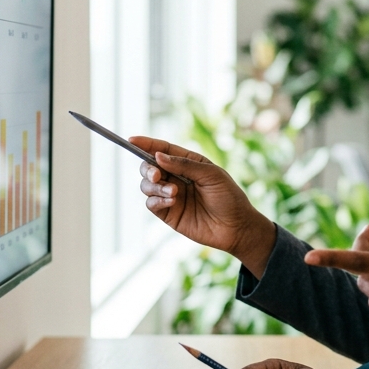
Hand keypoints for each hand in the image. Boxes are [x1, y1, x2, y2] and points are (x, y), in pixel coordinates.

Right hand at [132, 136, 275, 276]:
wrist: (236, 228)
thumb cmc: (229, 197)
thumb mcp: (211, 175)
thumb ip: (184, 165)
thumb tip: (158, 156)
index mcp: (189, 163)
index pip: (163, 150)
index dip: (147, 144)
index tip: (132, 140)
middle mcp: (177, 178)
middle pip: (149, 167)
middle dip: (148, 168)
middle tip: (156, 175)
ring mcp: (171, 196)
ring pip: (147, 185)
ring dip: (155, 186)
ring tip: (173, 192)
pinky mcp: (169, 213)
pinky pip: (151, 203)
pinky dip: (156, 200)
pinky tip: (171, 201)